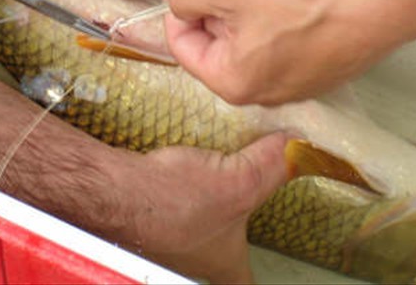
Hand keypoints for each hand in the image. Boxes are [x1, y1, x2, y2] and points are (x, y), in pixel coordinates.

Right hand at [125, 132, 288, 283]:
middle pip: (220, 256)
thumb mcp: (240, 180)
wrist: (116, 190)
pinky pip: (168, 211)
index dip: (258, 277)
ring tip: (210, 187)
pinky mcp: (145, 220)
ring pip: (194, 234)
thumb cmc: (178, 199)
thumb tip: (299, 144)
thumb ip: (274, 163)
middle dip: (230, 237)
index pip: (245, 281)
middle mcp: (195, 261)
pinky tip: (178, 173)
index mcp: (224, 263)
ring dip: (202, 214)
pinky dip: (176, 195)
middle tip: (240, 213)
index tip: (264, 271)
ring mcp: (167, 244)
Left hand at [164, 0, 384, 104]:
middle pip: (218, 33)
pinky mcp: (318, 63)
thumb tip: (179, 1)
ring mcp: (293, 79)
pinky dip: (273, 2)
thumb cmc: (298, 0)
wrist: (377, 6)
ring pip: (249, 27)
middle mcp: (260, 91)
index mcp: (231, 82)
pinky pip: (279, 32)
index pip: (182, 42)